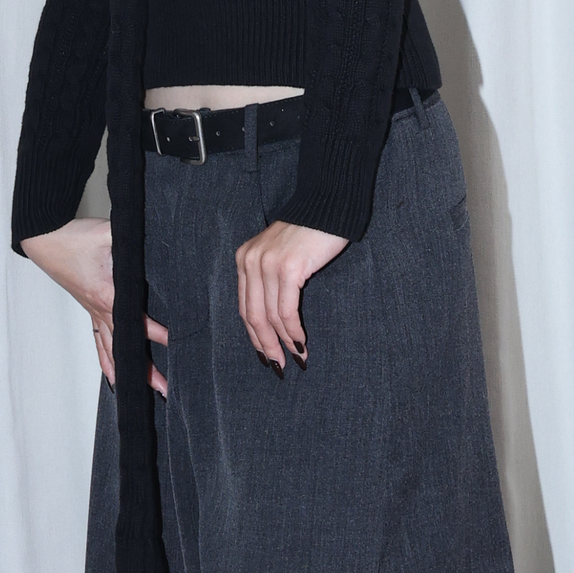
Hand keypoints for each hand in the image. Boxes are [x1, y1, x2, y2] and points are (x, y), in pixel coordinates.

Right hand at [19, 217, 168, 394]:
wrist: (45, 240)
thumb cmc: (74, 237)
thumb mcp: (109, 234)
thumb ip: (132, 239)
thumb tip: (158, 238)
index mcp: (107, 294)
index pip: (137, 321)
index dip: (157, 334)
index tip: (175, 345)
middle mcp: (100, 310)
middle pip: (126, 347)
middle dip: (146, 370)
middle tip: (165, 389)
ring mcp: (93, 313)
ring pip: (112, 351)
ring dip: (128, 372)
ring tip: (146, 392)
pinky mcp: (89, 310)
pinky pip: (99, 343)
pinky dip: (107, 362)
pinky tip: (115, 377)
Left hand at [234, 219, 347, 370]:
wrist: (329, 205)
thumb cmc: (310, 232)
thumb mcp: (281, 254)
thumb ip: (271, 278)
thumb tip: (275, 319)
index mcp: (245, 258)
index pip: (245, 306)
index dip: (255, 335)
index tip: (266, 355)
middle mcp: (250, 261)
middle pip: (252, 315)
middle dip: (266, 346)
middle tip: (279, 367)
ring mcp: (267, 264)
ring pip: (269, 316)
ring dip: (283, 343)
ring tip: (297, 359)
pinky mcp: (288, 269)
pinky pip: (286, 310)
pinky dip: (293, 330)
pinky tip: (301, 343)